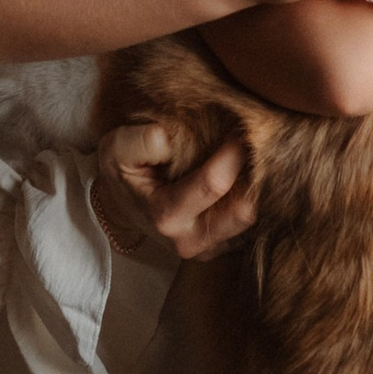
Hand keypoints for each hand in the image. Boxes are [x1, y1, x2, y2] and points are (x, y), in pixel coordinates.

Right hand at [95, 118, 257, 260]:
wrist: (120, 202)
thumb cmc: (123, 170)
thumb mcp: (119, 147)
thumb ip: (146, 141)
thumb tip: (177, 137)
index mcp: (164, 216)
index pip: (213, 184)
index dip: (233, 152)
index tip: (241, 125)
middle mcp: (189, 241)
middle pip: (244, 211)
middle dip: (252, 173)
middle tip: (252, 140)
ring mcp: (207, 248)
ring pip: (251, 217)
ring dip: (253, 184)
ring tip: (245, 155)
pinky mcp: (220, 247)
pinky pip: (248, 222)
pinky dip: (248, 195)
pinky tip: (238, 174)